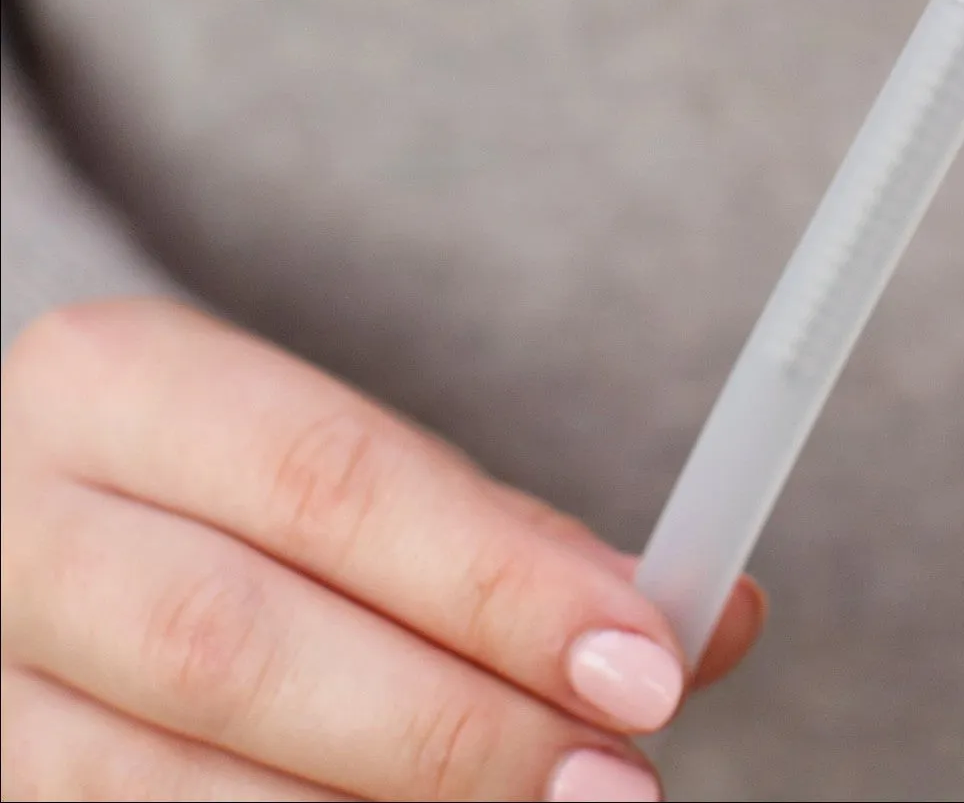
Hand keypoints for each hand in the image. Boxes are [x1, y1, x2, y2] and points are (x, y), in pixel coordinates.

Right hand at [1, 298, 763, 800]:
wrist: (30, 527)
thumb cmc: (231, 494)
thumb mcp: (338, 460)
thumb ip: (507, 538)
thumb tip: (714, 619)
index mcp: (115, 382)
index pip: (330, 478)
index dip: (492, 578)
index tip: (646, 656)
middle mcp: (16, 526)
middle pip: (244, 645)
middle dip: (451, 726)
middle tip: (616, 780)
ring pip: (171, 784)